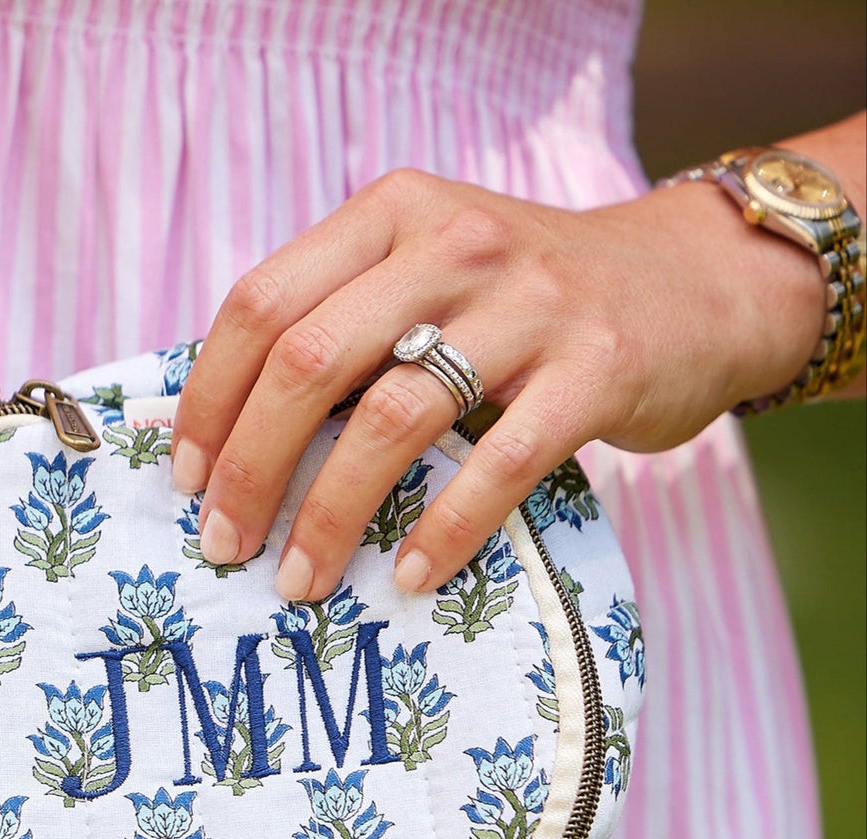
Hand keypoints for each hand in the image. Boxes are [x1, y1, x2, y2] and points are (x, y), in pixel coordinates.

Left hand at [170, 164, 825, 600]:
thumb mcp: (424, 278)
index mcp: (391, 214)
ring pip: (391, 418)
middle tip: (225, 546)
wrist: (694, 286)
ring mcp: (531, 304)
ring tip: (299, 580)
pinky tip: (406, 576)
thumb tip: (213, 434)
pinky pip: (499, 464)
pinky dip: (443, 531)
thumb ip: (335, 326)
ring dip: (330, 514)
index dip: (209, 401)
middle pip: (308, 361)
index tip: (187, 481)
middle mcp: (453, 244)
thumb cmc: (523, 305)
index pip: (261, 303)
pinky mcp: (597, 369)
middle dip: (250, 467)